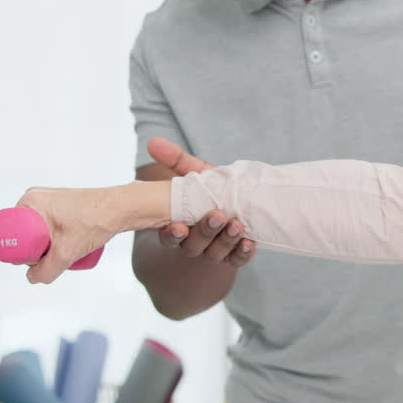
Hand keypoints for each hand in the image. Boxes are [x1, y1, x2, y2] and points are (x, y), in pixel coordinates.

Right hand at [16, 187, 121, 284]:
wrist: (124, 208)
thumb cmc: (95, 223)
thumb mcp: (66, 252)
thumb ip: (46, 270)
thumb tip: (32, 279)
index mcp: (29, 202)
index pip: (11, 235)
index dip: (20, 253)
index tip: (38, 262)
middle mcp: (36, 198)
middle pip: (25, 236)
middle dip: (35, 252)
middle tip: (55, 259)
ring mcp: (50, 202)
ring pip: (39, 234)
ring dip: (47, 248)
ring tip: (66, 254)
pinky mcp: (62, 208)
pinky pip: (49, 229)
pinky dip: (55, 241)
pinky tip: (67, 249)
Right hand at [147, 137, 256, 267]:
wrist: (239, 203)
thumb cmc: (210, 190)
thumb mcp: (195, 174)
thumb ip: (176, 160)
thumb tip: (153, 142)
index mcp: (179, 225)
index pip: (170, 236)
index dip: (173, 234)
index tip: (179, 226)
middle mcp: (194, 243)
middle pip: (195, 245)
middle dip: (206, 231)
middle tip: (218, 216)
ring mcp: (214, 251)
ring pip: (216, 253)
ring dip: (226, 240)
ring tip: (237, 225)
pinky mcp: (234, 255)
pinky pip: (237, 260)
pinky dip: (243, 253)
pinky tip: (250, 243)